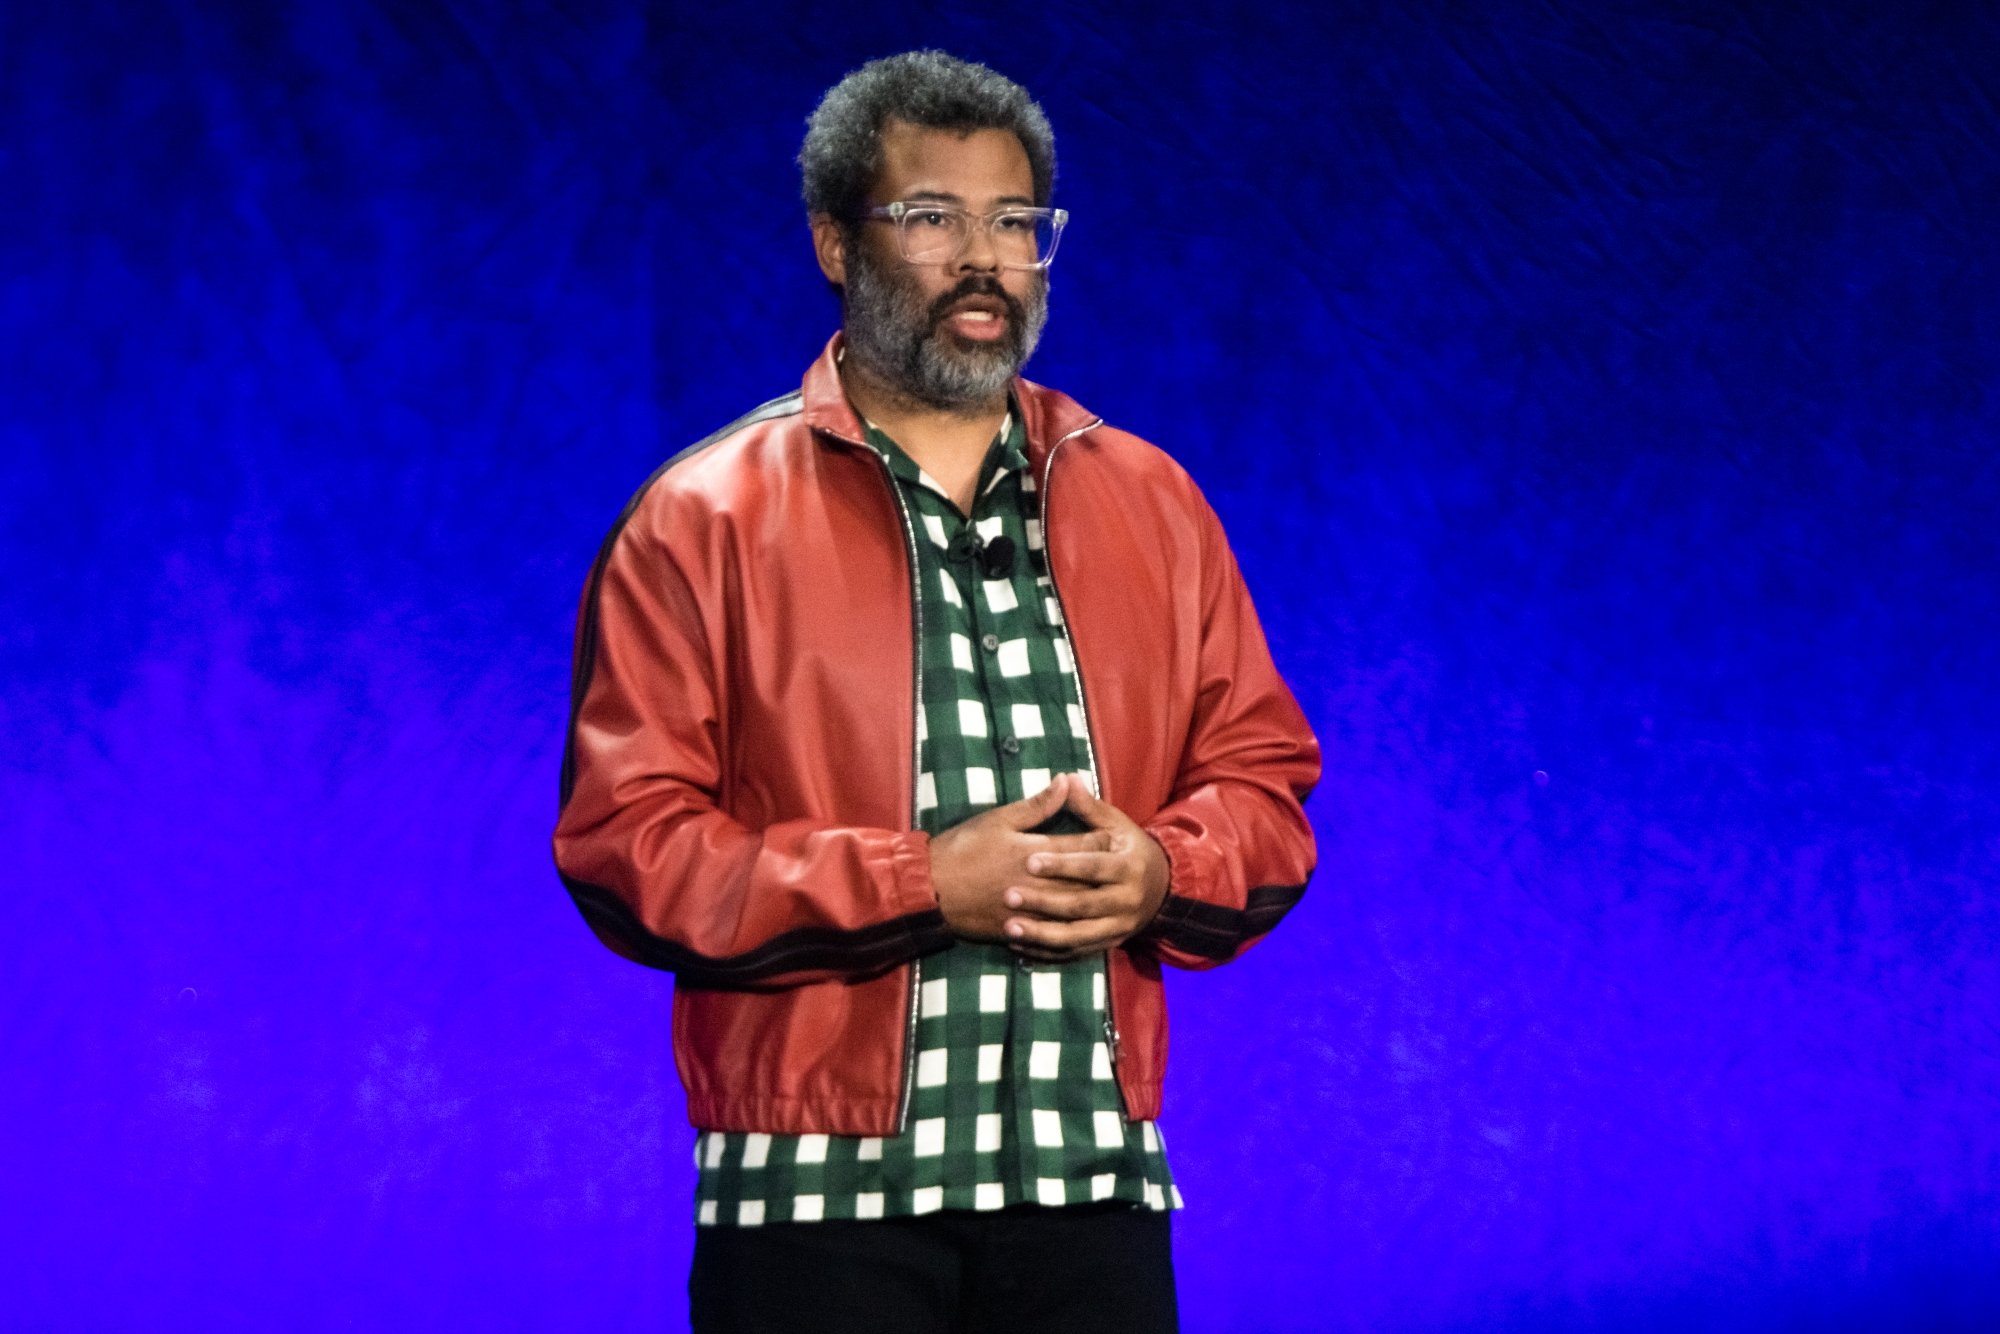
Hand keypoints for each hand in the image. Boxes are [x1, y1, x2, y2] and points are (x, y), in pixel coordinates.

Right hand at [930, 774, 1113, 941]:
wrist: (930, 890)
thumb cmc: (961, 848)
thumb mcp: (998, 820)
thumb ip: (1037, 805)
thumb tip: (1064, 782)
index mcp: (1032, 852)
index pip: (1078, 847)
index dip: (1101, 842)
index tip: (1120, 837)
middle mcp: (1036, 883)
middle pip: (1081, 879)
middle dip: (1104, 873)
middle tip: (1125, 868)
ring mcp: (1028, 909)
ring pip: (1069, 909)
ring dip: (1092, 903)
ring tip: (1109, 896)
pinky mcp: (1016, 928)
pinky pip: (1050, 934)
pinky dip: (1067, 931)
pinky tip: (1081, 928)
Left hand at [1000, 775, 1169, 962]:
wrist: (1162, 889)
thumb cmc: (1129, 850)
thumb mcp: (1117, 825)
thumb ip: (1089, 807)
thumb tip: (1066, 778)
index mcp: (1128, 867)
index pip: (1093, 866)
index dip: (1062, 865)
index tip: (1030, 861)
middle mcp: (1127, 901)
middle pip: (1082, 905)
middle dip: (1044, 902)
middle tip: (1009, 896)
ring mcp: (1118, 926)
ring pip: (1077, 935)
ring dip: (1042, 934)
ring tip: (1010, 928)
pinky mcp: (1108, 943)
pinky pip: (1076, 952)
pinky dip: (1048, 952)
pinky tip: (1020, 946)